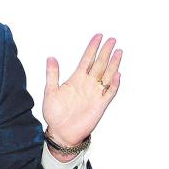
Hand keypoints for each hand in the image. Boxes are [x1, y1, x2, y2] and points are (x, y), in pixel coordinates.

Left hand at [43, 34, 121, 149]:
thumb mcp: (50, 91)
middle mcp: (88, 84)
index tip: (98, 36)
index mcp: (76, 79)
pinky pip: (110, 92)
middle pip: (99, 64)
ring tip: (118, 52)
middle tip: (112, 39)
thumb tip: (51, 57)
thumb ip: (52, 74)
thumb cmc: (54, 113)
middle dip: (105, 52)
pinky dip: (114, 84)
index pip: (87, 59)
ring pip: (107, 75)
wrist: (61, 132)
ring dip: (113, 64)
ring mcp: (95, 93)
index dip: (92, 48)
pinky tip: (117, 74)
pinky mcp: (100, 105)